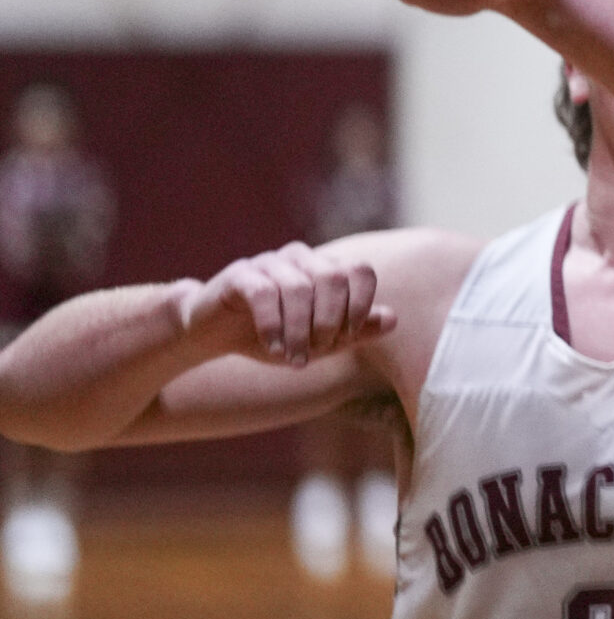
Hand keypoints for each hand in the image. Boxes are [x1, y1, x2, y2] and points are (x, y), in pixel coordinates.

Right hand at [179, 244, 393, 368]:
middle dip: (331, 320)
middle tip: (320, 351)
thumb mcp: (319, 341)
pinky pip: (264, 293)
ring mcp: (269, 263)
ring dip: (300, 330)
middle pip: (333, 277)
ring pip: (298, 288)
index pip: (360, 270)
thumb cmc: (275, 337)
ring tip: (294, 360)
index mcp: (325, 268)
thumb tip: (393, 318)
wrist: (215, 335)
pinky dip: (273, 326)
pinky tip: (274, 349)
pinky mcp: (240, 275)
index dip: (360, 305)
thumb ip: (356, 330)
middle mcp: (300, 258)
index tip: (347, 336)